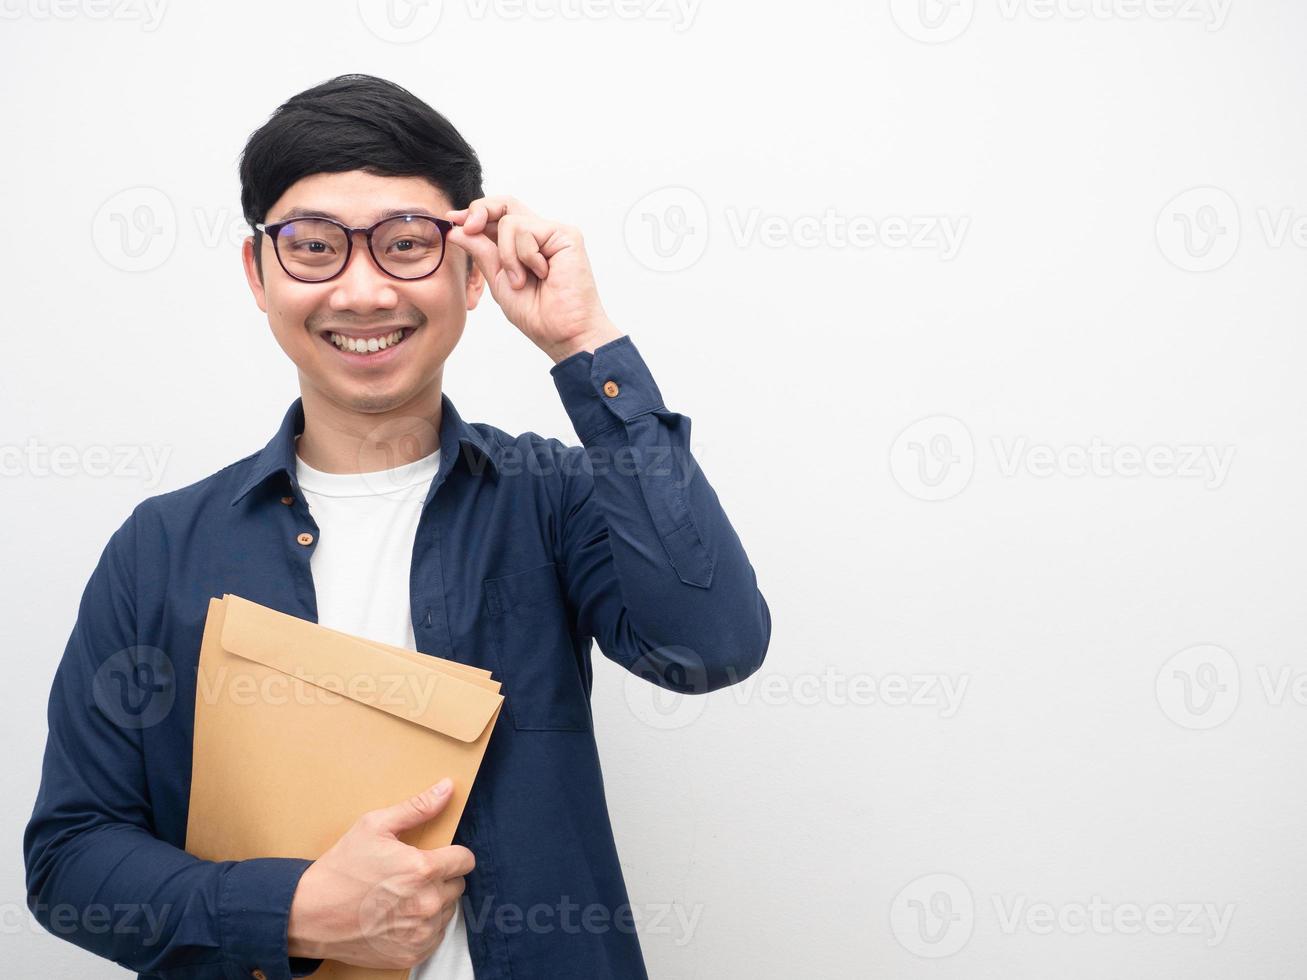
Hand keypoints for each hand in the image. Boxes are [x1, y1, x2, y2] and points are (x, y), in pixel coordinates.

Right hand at [287, 778, 473, 968]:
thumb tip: (447, 787)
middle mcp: (428, 903)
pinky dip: (423, 927)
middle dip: (440, 878)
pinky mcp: (412, 953)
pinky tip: (398, 917)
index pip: (466, 860)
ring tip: (401, 897)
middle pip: (457, 886)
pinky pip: (435, 936)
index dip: (452, 855)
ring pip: (448, 911)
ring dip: (433, 903)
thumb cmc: (341, 868)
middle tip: (410, 876)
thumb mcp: (374, 826)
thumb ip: (417, 807)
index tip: (435, 856)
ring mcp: (421, 932)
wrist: (310, 915)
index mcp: (423, 869)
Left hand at [447, 195, 624, 362]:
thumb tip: (458, 230)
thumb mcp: (499, 282)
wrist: (563, 334)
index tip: (453, 220)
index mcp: (524, 246)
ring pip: (509, 221)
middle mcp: (540, 236)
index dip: (474, 214)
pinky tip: (542, 275)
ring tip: (521, 280)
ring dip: (506, 255)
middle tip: (467, 227)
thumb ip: (482, 253)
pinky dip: (525, 256)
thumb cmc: (538, 315)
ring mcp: (554, 234)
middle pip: (505, 204)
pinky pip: (526, 230)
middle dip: (480, 210)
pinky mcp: (566, 235)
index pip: (497, 218)